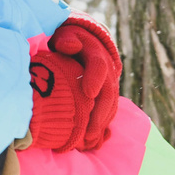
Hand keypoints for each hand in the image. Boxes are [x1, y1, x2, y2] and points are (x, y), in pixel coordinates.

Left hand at [28, 15, 122, 150]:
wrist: (78, 38)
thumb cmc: (64, 37)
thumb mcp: (63, 33)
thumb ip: (66, 38)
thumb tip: (68, 45)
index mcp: (95, 50)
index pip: (98, 64)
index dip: (95, 77)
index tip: (89, 93)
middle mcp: (106, 68)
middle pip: (108, 91)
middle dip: (100, 112)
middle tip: (90, 131)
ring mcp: (107, 82)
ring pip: (110, 104)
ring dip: (102, 123)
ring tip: (90, 140)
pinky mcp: (104, 94)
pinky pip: (107, 111)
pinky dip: (103, 126)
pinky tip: (96, 141)